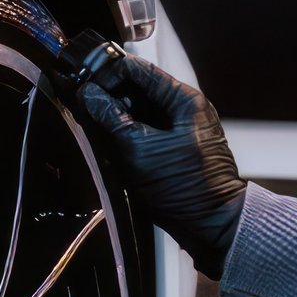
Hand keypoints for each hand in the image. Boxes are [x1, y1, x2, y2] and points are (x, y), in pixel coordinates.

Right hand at [69, 54, 245, 279]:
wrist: (212, 227)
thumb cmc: (186, 189)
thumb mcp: (140, 150)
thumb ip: (111, 119)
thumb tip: (88, 94)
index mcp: (184, 100)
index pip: (138, 69)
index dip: (108, 75)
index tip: (84, 84)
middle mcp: (185, 110)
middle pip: (137, 89)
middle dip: (110, 98)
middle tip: (85, 108)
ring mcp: (181, 129)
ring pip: (139, 111)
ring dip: (116, 118)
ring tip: (94, 128)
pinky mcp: (174, 149)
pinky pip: (145, 131)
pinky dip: (126, 134)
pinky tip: (109, 144)